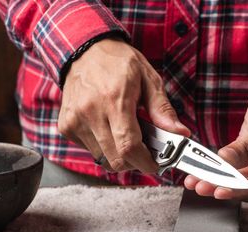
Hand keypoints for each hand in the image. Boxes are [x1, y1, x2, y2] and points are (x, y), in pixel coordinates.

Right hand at [58, 38, 189, 172]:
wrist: (84, 50)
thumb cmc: (118, 62)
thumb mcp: (148, 79)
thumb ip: (163, 110)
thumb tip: (180, 133)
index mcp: (114, 99)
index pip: (129, 146)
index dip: (145, 162)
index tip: (155, 164)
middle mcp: (90, 112)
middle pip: (115, 159)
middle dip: (135, 162)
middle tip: (145, 151)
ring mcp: (75, 121)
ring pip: (103, 158)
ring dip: (119, 155)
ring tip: (126, 134)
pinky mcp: (67, 127)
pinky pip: (90, 151)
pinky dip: (104, 148)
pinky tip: (109, 129)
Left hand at [184, 52, 247, 200]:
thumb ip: (247, 147)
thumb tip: (225, 163)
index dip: (240, 190)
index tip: (220, 190)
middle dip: (224, 186)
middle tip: (202, 186)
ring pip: (238, 176)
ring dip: (217, 178)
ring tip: (196, 181)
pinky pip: (234, 162)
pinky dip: (219, 165)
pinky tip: (204, 168)